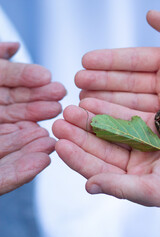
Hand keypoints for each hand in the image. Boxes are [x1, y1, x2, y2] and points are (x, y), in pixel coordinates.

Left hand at [0, 42, 65, 193]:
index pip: (14, 98)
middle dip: (42, 115)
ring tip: (57, 138)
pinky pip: (1, 178)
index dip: (35, 92)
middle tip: (63, 108)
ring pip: (16, 151)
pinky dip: (21, 172)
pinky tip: (41, 160)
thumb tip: (16, 47)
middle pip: (20, 123)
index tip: (58, 88)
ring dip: (38, 145)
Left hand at [53, 98, 159, 213]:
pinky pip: (132, 112)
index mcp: (140, 180)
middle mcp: (143, 161)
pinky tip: (98, 97)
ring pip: (115, 127)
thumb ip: (121, 188)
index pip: (100, 169)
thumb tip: (89, 186)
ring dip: (94, 117)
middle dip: (81, 133)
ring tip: (74, 105)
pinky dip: (114, 106)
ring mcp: (152, 140)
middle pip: (104, 146)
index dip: (78, 156)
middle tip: (61, 118)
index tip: (59, 141)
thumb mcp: (157, 189)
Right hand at [75, 11, 159, 129]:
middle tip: (75, 87)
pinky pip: (149, 124)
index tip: (84, 62)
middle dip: (101, 85)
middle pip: (128, 85)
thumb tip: (149, 16)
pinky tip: (109, 124)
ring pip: (133, 105)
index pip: (133, 60)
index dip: (109, 62)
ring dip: (108, 105)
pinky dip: (128, 124)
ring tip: (83, 105)